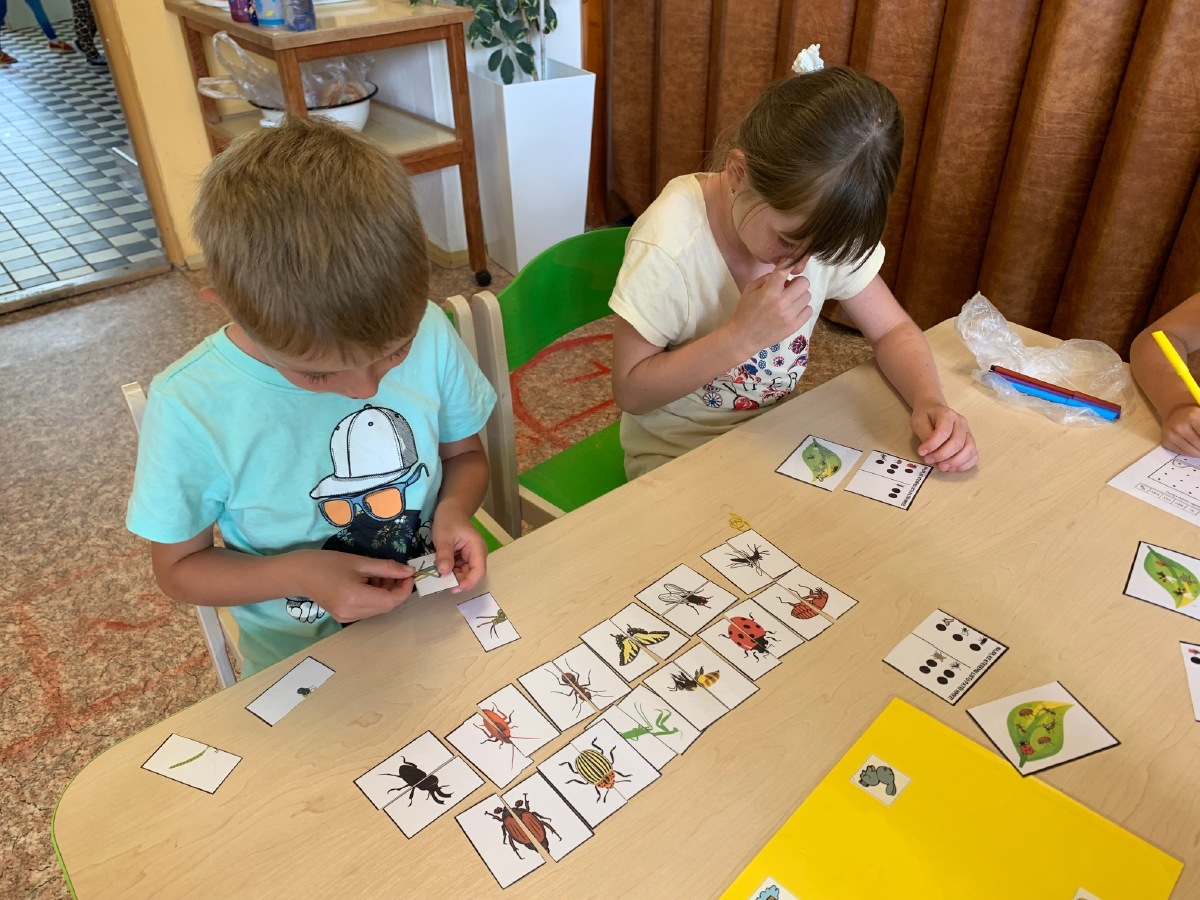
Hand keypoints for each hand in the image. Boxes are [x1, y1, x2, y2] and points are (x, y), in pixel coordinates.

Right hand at [293, 549, 413, 622]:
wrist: (300, 574)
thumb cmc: (327, 563)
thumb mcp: (359, 562)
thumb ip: (386, 568)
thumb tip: (409, 571)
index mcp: (355, 597)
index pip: (391, 600)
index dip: (405, 589)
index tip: (409, 574)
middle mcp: (352, 612)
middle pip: (386, 606)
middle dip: (397, 590)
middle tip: (397, 572)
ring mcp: (347, 618)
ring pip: (378, 609)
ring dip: (386, 594)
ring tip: (381, 575)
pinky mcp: (344, 618)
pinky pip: (368, 610)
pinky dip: (375, 598)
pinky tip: (370, 583)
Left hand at [431, 506, 488, 594]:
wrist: (450, 509)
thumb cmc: (449, 519)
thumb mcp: (444, 536)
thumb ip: (444, 554)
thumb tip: (444, 572)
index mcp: (477, 548)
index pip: (479, 571)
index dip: (468, 583)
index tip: (453, 588)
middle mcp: (476, 555)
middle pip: (471, 575)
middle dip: (457, 581)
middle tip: (440, 583)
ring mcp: (470, 557)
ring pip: (463, 574)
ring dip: (452, 577)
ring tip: (437, 577)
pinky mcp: (462, 558)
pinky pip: (457, 569)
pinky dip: (449, 572)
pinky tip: (438, 570)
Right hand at [724, 265, 812, 354]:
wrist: (744, 337)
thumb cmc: (745, 311)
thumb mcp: (750, 289)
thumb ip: (767, 278)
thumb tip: (784, 273)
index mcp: (769, 291)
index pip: (785, 270)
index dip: (791, 262)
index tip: (792, 261)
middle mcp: (782, 302)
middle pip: (804, 282)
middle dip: (797, 282)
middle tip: (789, 288)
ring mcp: (790, 315)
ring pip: (807, 296)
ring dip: (799, 296)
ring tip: (790, 301)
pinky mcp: (794, 326)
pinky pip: (809, 310)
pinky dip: (802, 308)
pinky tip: (793, 311)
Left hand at [911, 403, 977, 471]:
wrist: (934, 410)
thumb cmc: (926, 416)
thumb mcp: (918, 421)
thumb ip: (924, 434)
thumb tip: (928, 450)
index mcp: (948, 414)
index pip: (944, 432)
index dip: (933, 445)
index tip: (921, 452)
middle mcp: (961, 423)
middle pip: (957, 442)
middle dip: (942, 455)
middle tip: (928, 460)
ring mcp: (968, 432)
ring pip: (969, 449)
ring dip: (955, 462)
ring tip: (942, 467)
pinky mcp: (970, 442)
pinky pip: (974, 455)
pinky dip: (965, 464)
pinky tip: (952, 468)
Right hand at [1161, 406, 1199, 456]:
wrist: (1175, 412)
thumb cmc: (1193, 415)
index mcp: (1191, 417)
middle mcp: (1179, 426)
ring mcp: (1171, 435)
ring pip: (1192, 452)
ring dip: (1199, 452)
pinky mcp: (1166, 442)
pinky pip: (1183, 453)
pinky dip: (1191, 452)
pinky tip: (1193, 446)